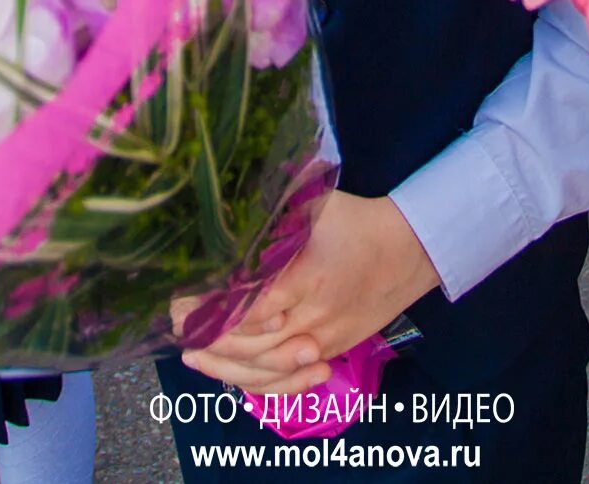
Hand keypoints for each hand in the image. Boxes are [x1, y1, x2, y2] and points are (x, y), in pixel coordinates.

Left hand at [176, 192, 440, 399]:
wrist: (412, 250)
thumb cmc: (358, 221)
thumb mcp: (316, 205)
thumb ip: (275, 211)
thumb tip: (229, 205)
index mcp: (307, 277)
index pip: (248, 309)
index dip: (211, 311)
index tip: (180, 299)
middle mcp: (314, 317)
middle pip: (252, 345)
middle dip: (209, 339)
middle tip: (176, 325)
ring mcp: (324, 340)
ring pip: (268, 369)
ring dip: (225, 366)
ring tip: (193, 354)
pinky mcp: (331, 351)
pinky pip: (289, 379)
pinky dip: (257, 383)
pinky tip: (228, 376)